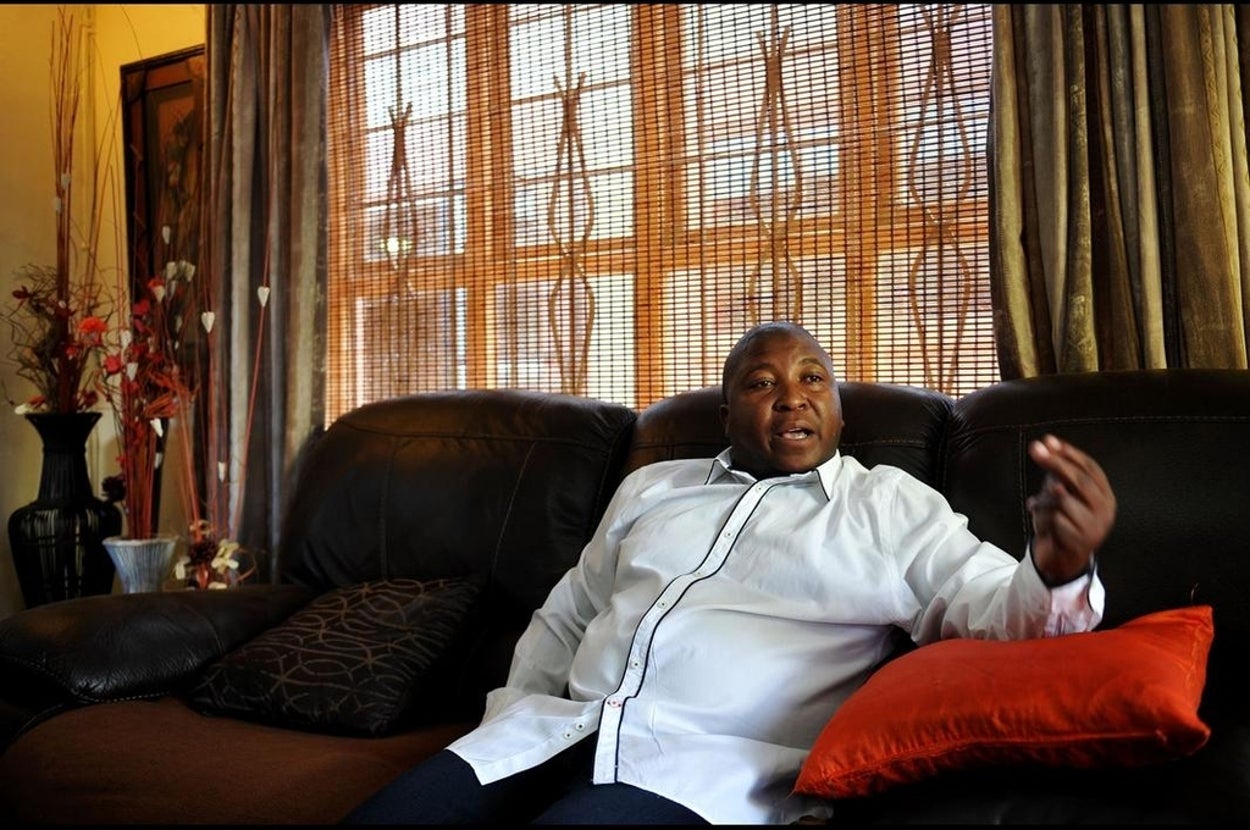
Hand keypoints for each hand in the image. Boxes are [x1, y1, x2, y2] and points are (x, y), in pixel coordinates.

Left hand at [1026, 434, 1115, 584]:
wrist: (1061, 559)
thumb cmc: (1062, 521)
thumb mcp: (1061, 493)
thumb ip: (1056, 471)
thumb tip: (1045, 443)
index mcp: (1104, 495)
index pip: (1091, 468)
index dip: (1069, 453)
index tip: (1049, 441)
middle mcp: (1105, 510)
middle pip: (1080, 480)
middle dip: (1055, 462)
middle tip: (1035, 449)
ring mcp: (1095, 527)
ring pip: (1063, 500)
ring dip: (1044, 500)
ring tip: (1037, 508)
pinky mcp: (1081, 542)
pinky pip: (1055, 520)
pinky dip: (1043, 520)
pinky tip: (1045, 527)